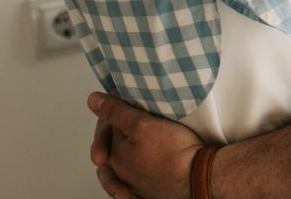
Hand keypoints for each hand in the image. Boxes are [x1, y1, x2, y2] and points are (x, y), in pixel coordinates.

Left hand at [87, 92, 201, 198]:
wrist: (198, 177)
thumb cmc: (172, 152)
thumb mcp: (142, 123)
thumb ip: (116, 112)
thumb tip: (93, 100)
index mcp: (112, 157)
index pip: (105, 129)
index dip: (115, 112)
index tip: (128, 102)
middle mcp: (118, 175)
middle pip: (111, 146)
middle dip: (116, 130)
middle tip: (130, 116)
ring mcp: (133, 186)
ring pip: (119, 165)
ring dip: (119, 153)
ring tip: (131, 140)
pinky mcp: (148, 190)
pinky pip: (131, 182)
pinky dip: (129, 174)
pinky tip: (134, 169)